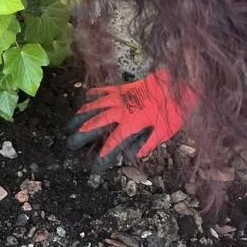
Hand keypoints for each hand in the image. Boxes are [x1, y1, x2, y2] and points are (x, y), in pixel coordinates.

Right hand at [66, 69, 195, 170]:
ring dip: (82, 115)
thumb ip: (149, 144)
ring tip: (72, 122)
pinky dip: (94, 94)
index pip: (113, 141)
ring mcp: (120, 97)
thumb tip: (135, 155)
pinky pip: (104, 90)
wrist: (175, 83)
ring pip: (96, 106)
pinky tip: (86, 96)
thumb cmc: (173, 109)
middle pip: (96, 123)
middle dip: (82, 134)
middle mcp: (121, 111)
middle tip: (71, 142)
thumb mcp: (165, 131)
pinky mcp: (123, 87)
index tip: (95, 162)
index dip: (104, 153)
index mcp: (131, 124)